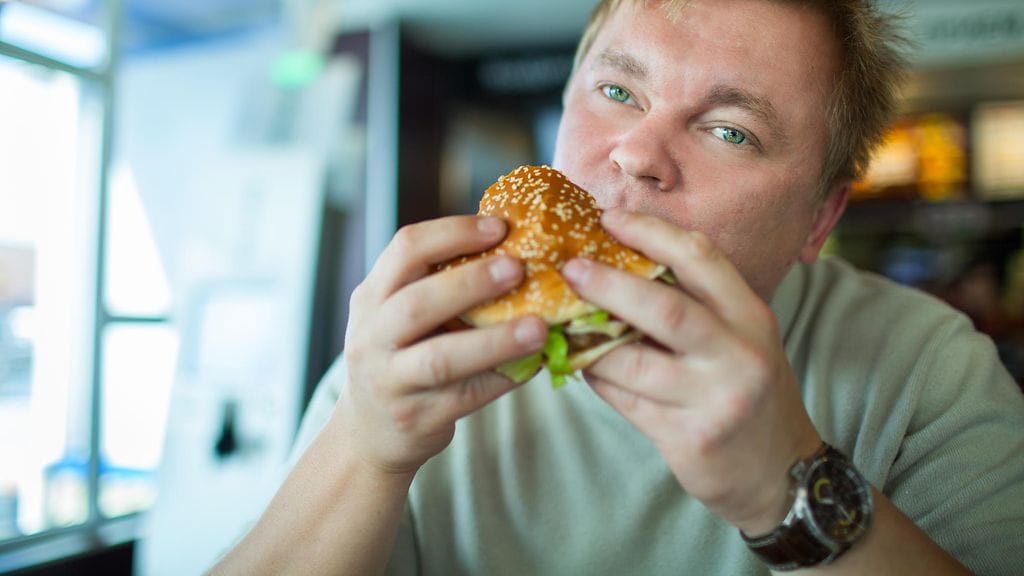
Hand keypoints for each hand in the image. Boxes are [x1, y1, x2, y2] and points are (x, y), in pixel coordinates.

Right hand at [337, 216, 547, 476]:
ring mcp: (390, 382)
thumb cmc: (400, 357)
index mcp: (371, 297)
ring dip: (494, 341)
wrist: (369, 432)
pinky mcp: (416, 418)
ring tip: (539, 328)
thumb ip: (435, 283)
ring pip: (440, 359)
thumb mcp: (396, 315)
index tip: (499, 227)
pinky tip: (533, 364)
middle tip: (518, 267)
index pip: (405, 249)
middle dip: (470, 282)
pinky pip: (465, 397)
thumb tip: (511, 243)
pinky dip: (502, 379)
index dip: (453, 233)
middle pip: (417, 303)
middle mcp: (372, 337)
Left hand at [561, 210, 821, 534]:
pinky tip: (582, 363)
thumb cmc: (746, 390)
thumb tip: (618, 263)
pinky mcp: (688, 437)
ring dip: (590, 341)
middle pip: (664, 308)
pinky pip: (625, 400)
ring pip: (632, 362)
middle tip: (569, 268)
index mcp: (752, 316)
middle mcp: (739, 354)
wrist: (778, 472)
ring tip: (563, 321)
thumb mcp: (740, 338)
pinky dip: (597, 378)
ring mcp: (714, 398)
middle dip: (609, 284)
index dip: (651, 233)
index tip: (608, 218)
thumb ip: (695, 305)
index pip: (701, 258)